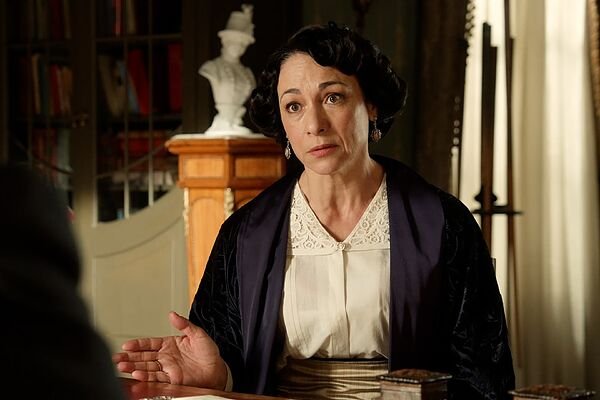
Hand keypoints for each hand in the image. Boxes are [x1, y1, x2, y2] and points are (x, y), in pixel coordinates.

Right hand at [113, 311, 227, 389]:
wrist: (217, 370)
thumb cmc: (209, 352)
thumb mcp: (198, 334)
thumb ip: (184, 324)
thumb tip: (173, 314)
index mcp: (170, 344)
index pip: (150, 343)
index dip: (138, 344)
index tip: (127, 345)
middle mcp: (166, 357)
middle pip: (144, 357)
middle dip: (130, 357)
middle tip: (117, 357)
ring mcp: (167, 369)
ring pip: (147, 368)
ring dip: (134, 367)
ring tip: (122, 366)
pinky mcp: (171, 380)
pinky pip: (156, 378)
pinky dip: (146, 377)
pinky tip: (137, 375)